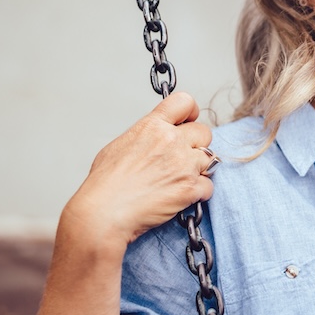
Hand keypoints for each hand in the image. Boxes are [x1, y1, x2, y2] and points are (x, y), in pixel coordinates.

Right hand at [60, 92, 216, 252]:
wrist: (104, 212)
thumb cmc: (105, 184)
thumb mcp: (120, 145)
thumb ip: (145, 136)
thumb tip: (154, 138)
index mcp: (152, 126)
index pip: (184, 102)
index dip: (190, 112)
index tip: (188, 121)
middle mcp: (171, 141)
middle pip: (204, 132)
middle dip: (197, 144)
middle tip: (183, 158)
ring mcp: (183, 164)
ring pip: (210, 159)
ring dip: (200, 169)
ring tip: (181, 179)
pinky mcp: (190, 188)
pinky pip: (208, 186)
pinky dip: (199, 192)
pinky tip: (183, 196)